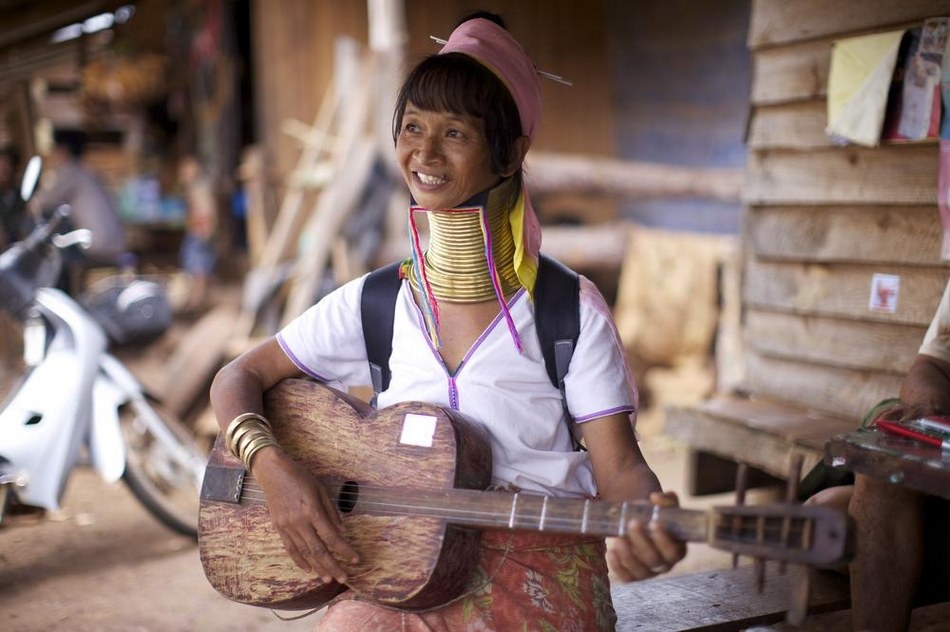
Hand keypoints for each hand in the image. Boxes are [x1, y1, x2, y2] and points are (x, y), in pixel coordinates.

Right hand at [252, 448, 359, 581]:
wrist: (272, 472)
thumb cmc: (300, 476)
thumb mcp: (320, 489)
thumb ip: (331, 511)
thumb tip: (341, 531)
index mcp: (312, 511)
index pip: (332, 537)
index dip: (344, 550)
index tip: (355, 559)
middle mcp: (299, 522)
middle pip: (318, 550)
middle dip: (333, 566)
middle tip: (343, 578)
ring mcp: (287, 526)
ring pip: (304, 553)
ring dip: (317, 567)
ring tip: (328, 578)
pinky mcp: (278, 527)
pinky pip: (290, 548)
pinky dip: (299, 560)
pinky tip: (308, 569)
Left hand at [607, 491, 686, 581]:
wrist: (640, 522)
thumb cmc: (655, 515)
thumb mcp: (664, 506)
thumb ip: (666, 499)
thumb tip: (656, 498)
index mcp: (677, 549)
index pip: (675, 551)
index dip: (664, 540)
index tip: (653, 522)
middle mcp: (665, 564)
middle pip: (655, 560)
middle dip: (642, 542)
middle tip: (632, 523)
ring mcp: (650, 572)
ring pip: (640, 572)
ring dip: (628, 555)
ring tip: (618, 538)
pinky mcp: (634, 576)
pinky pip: (627, 579)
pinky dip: (617, 567)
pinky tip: (611, 552)